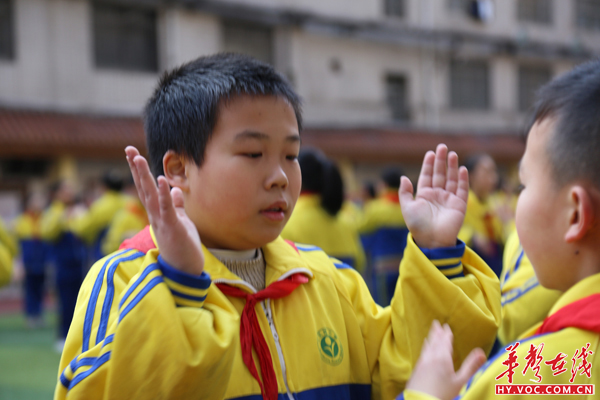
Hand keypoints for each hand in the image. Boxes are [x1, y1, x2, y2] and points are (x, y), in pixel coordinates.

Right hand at [125, 146, 203, 274]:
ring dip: (144, 176)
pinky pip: (167, 208)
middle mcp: (155, 215)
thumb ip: (175, 206)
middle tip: (129, 149)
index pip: (146, 189)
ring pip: (151, 196)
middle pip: (144, 188)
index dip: (140, 172)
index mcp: (157, 213)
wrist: (186, 270)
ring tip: (138, 158)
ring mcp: (162, 221)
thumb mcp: (180, 221)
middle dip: (136, 169)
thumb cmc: (183, 246)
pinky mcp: (173, 227)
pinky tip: (162, 179)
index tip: (133, 154)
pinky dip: (164, 194)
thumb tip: (174, 189)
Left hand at [399, 144, 468, 247]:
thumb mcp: (407, 207)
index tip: (430, 153)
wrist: (432, 240)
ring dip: (452, 167)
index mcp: (424, 195)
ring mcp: (448, 199)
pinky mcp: (459, 204)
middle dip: (441, 161)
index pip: (427, 176)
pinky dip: (463, 179)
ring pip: (451, 179)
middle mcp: (437, 195)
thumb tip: (403, 177)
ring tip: (452, 154)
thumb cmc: (417, 225)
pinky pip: (462, 189)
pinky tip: (462, 168)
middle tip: (442, 147)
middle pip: (440, 174)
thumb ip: (405, 192)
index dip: (429, 164)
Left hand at [406, 321, 485, 399]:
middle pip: (434, 341)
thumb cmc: (443, 393)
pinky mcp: (417, 368)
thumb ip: (471, 366)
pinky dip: (425, 347)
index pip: (445, 342)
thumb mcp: (460, 381)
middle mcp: (431, 357)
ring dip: (430, 338)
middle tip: (436, 323)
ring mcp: (422, 362)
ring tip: (431, 333)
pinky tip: (425, 348)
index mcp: (443, 358)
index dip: (446, 334)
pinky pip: (422, 353)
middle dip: (436, 332)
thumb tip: (482, 353)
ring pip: (427, 346)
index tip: (446, 327)